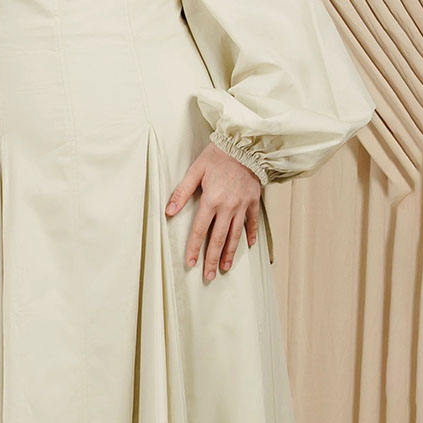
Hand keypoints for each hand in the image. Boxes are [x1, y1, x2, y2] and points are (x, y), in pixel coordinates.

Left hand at [164, 142, 260, 281]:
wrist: (244, 145)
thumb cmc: (217, 156)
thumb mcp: (195, 171)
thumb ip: (182, 192)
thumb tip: (168, 211)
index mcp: (212, 200)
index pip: (199, 230)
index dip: (194, 248)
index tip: (190, 264)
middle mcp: (228, 207)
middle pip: (218, 239)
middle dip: (213, 259)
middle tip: (209, 276)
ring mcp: (243, 206)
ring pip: (235, 235)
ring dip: (230, 253)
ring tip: (225, 268)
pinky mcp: (254, 201)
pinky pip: (253, 222)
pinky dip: (250, 234)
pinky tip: (248, 246)